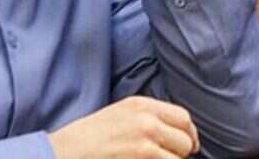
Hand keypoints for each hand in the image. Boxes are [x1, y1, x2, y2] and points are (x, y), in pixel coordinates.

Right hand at [48, 96, 199, 158]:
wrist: (67, 151)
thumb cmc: (90, 137)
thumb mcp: (121, 113)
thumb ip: (148, 116)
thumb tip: (175, 131)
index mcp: (143, 105)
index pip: (183, 118)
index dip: (190, 134)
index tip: (190, 146)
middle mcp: (147, 120)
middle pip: (185, 140)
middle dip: (181, 153)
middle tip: (169, 158)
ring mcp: (145, 142)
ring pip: (178, 158)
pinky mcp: (142, 158)